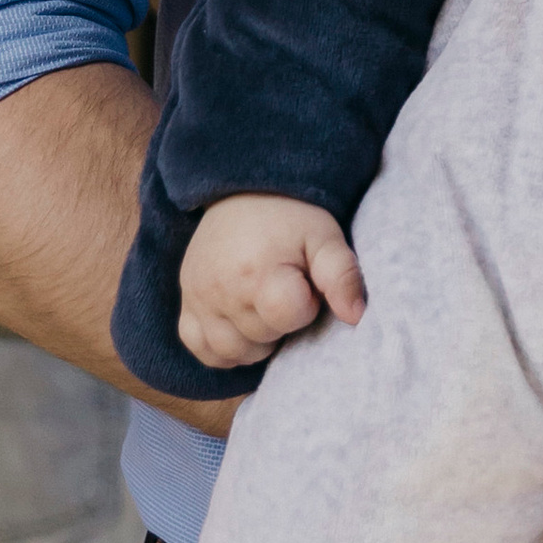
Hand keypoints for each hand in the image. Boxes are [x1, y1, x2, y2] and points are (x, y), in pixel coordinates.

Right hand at [177, 191, 364, 370]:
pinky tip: (241, 325)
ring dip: (255, 339)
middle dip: (283, 320)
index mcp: (258, 272)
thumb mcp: (324, 237)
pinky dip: (223, 347)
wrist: (244, 191)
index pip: (289, 317)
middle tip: (285, 288)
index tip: (304, 283)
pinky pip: (202, 349)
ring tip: (265, 306)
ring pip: (232, 351)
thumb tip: (355, 316)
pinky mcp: (186, 303)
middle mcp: (221, 290)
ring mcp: (199, 298)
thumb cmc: (290, 218)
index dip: (306, 305)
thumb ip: (342, 275)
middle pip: (263, 338)